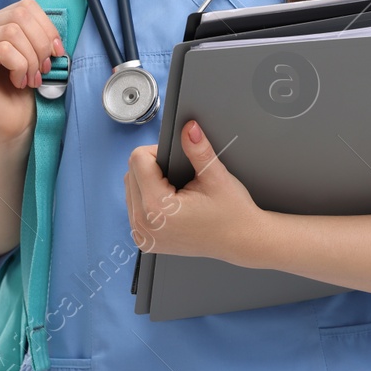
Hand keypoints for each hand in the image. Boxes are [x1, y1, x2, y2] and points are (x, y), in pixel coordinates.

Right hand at [0, 0, 63, 146]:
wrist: (14, 125)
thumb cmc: (26, 91)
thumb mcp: (38, 54)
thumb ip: (40, 33)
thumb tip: (54, 27)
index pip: (25, 6)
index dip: (47, 27)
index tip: (56, 52)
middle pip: (19, 16)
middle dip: (41, 43)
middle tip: (43, 68)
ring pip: (11, 32)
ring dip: (30, 59)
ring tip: (31, 78)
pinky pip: (3, 50)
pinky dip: (19, 67)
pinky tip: (18, 82)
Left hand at [124, 120, 270, 263]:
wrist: (241, 241)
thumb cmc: (232, 214)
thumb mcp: (217, 176)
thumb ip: (199, 149)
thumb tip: (189, 128)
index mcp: (158, 209)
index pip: (138, 160)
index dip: (159, 152)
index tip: (178, 160)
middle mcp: (144, 226)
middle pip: (131, 173)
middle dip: (153, 167)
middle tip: (180, 177)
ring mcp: (143, 236)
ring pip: (130, 189)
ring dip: (148, 183)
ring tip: (176, 190)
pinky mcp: (145, 241)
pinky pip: (134, 208)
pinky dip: (148, 198)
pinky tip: (169, 203)